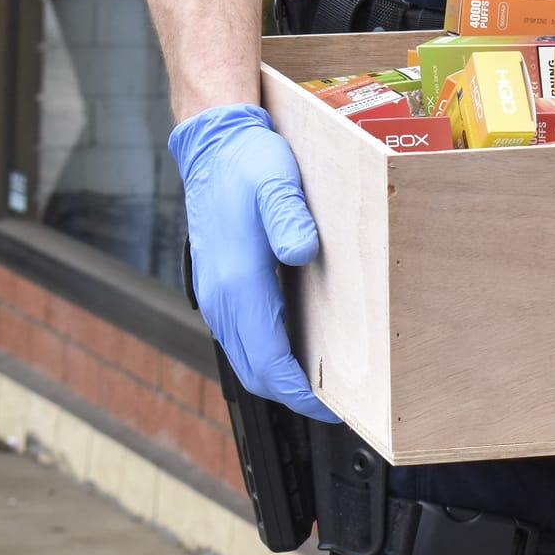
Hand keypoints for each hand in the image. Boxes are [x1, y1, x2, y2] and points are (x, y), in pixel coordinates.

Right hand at [169, 103, 335, 420]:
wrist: (215, 146)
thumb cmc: (249, 164)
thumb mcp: (277, 181)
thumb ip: (289, 217)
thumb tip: (301, 251)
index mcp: (237, 283)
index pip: (268, 360)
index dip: (299, 392)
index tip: (332, 407)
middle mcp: (221, 298)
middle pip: (256, 370)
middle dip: (293, 394)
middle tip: (338, 403)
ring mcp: (217, 295)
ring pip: (247, 357)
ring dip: (280, 376)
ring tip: (324, 381)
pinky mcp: (221, 287)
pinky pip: (244, 337)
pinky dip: (270, 354)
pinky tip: (302, 347)